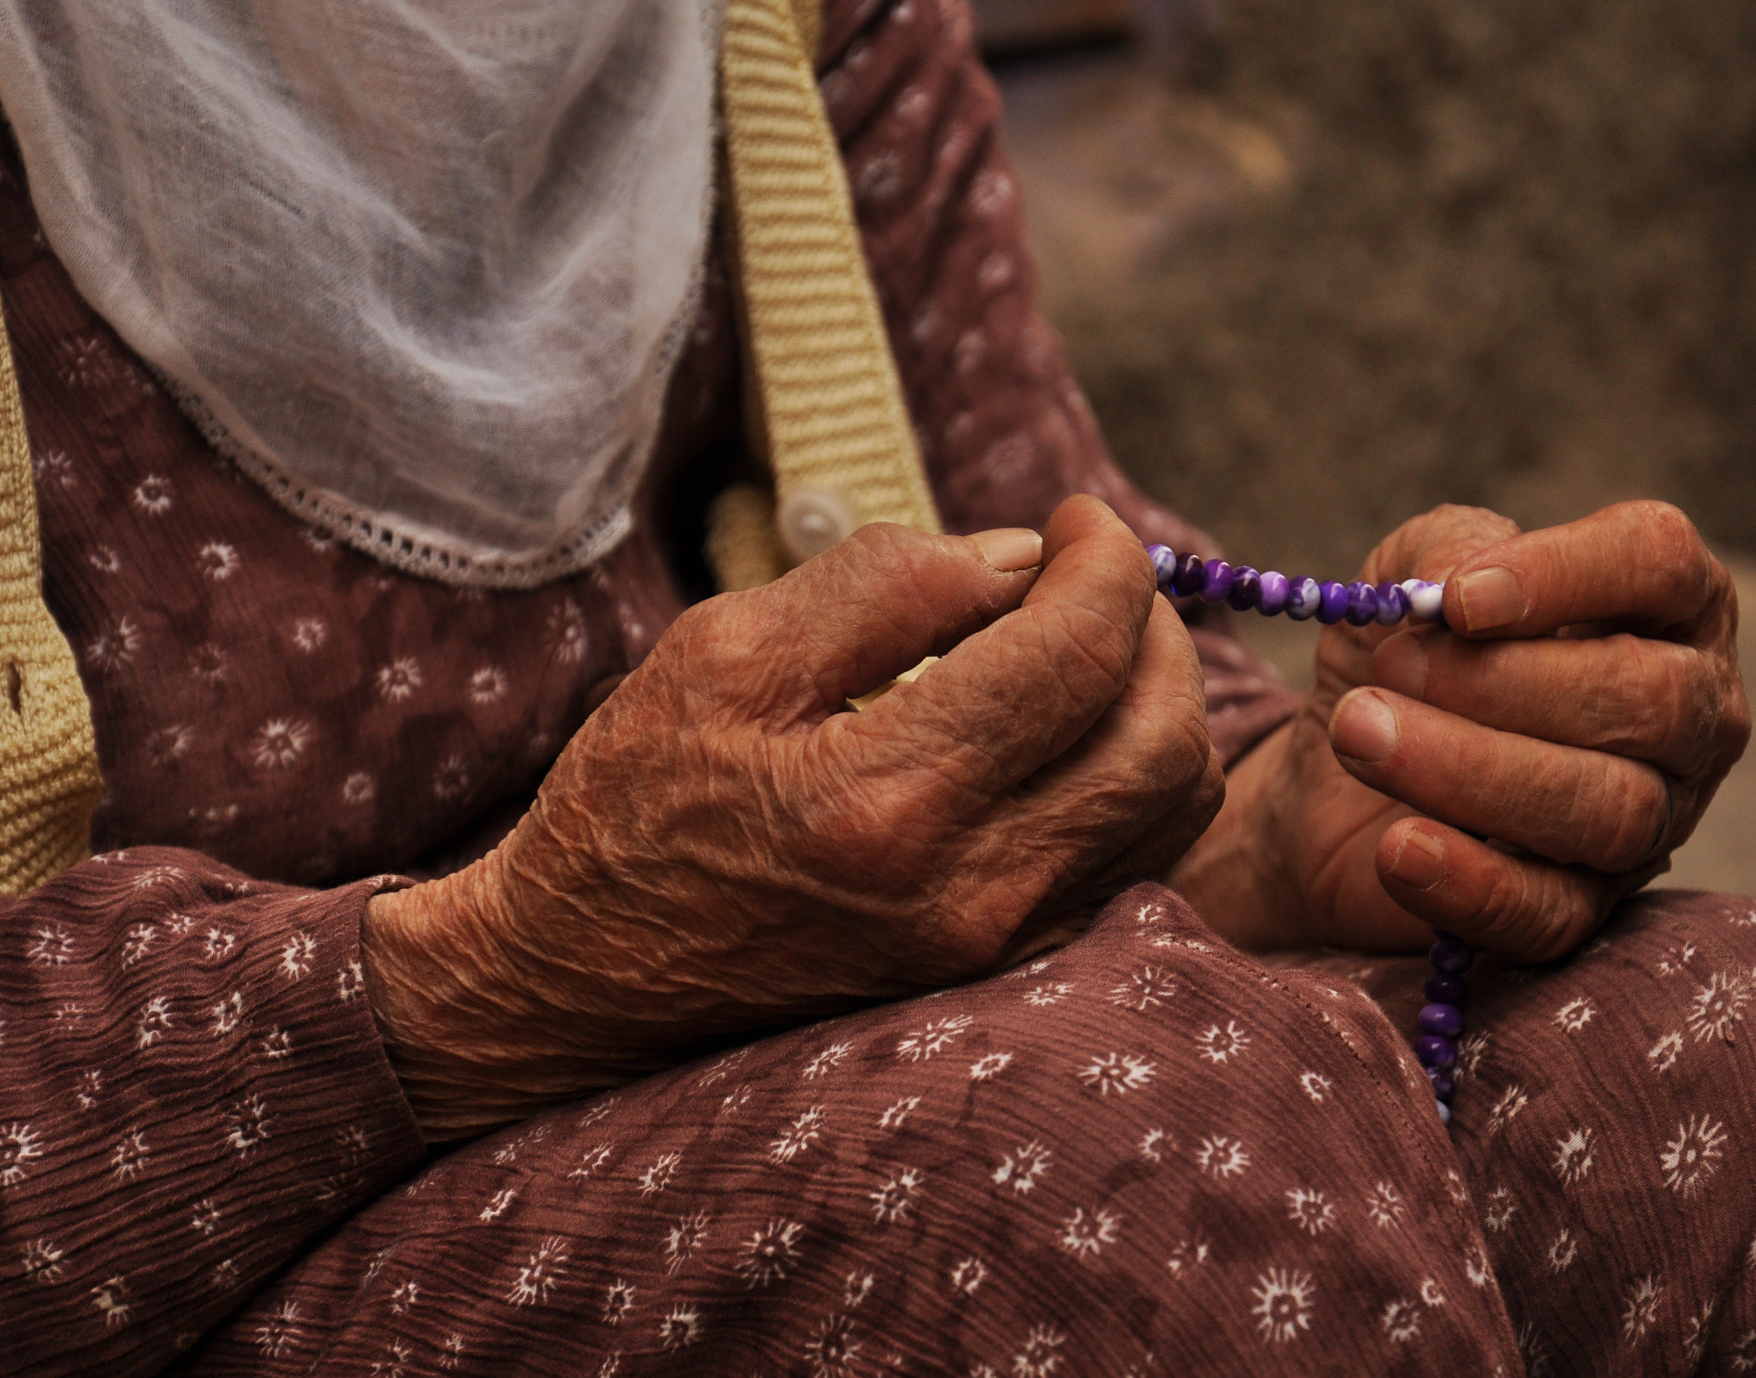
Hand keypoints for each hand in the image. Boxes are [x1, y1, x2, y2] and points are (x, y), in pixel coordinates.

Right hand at [363, 497, 1223, 1136]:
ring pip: (1170, 806)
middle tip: (1091, 573)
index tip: (1074, 518)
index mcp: (882, 799)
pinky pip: (1136, 860)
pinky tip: (1068, 730)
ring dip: (1160, 699)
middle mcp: (964, 890)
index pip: (1075, 655)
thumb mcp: (721, 654)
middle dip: (1152, 624)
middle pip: (1161, 736)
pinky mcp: (1001, 970)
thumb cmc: (635, 802)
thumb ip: (881, 586)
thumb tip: (1020, 555)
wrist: (584, 980)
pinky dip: (1133, 774)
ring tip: (1086, 643)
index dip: (1104, 558)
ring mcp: (994, 946)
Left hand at [1173, 501, 1749, 961]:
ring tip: (1360, 736)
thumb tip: (1458, 582)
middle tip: (1389, 671)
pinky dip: (1471, 883)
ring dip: (1471, 771)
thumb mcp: (1406, 574)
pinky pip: (1553, 913)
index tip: (1455, 602)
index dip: (1564, 575)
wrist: (1329, 780)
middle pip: (1651, 698)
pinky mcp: (1583, 910)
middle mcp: (1686, 712)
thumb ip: (1444, 547)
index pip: (1660, 563)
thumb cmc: (1400, 657)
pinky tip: (1398, 849)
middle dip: (1503, 683)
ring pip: (1611, 810)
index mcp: (1662, 604)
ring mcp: (1652, 821)